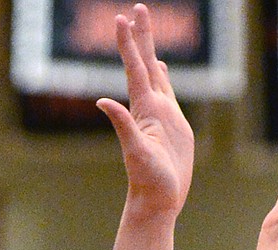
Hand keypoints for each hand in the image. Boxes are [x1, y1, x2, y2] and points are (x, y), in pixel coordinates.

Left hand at [98, 6, 193, 218]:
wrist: (158, 201)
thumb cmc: (148, 181)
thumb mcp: (135, 152)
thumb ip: (122, 125)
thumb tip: (103, 102)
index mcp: (144, 109)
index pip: (135, 68)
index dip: (128, 43)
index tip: (121, 17)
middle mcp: (152, 107)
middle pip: (145, 63)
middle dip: (141, 35)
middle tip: (137, 8)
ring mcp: (163, 115)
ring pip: (155, 74)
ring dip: (150, 51)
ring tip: (145, 29)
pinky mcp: (174, 126)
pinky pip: (167, 93)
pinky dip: (163, 77)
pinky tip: (161, 69)